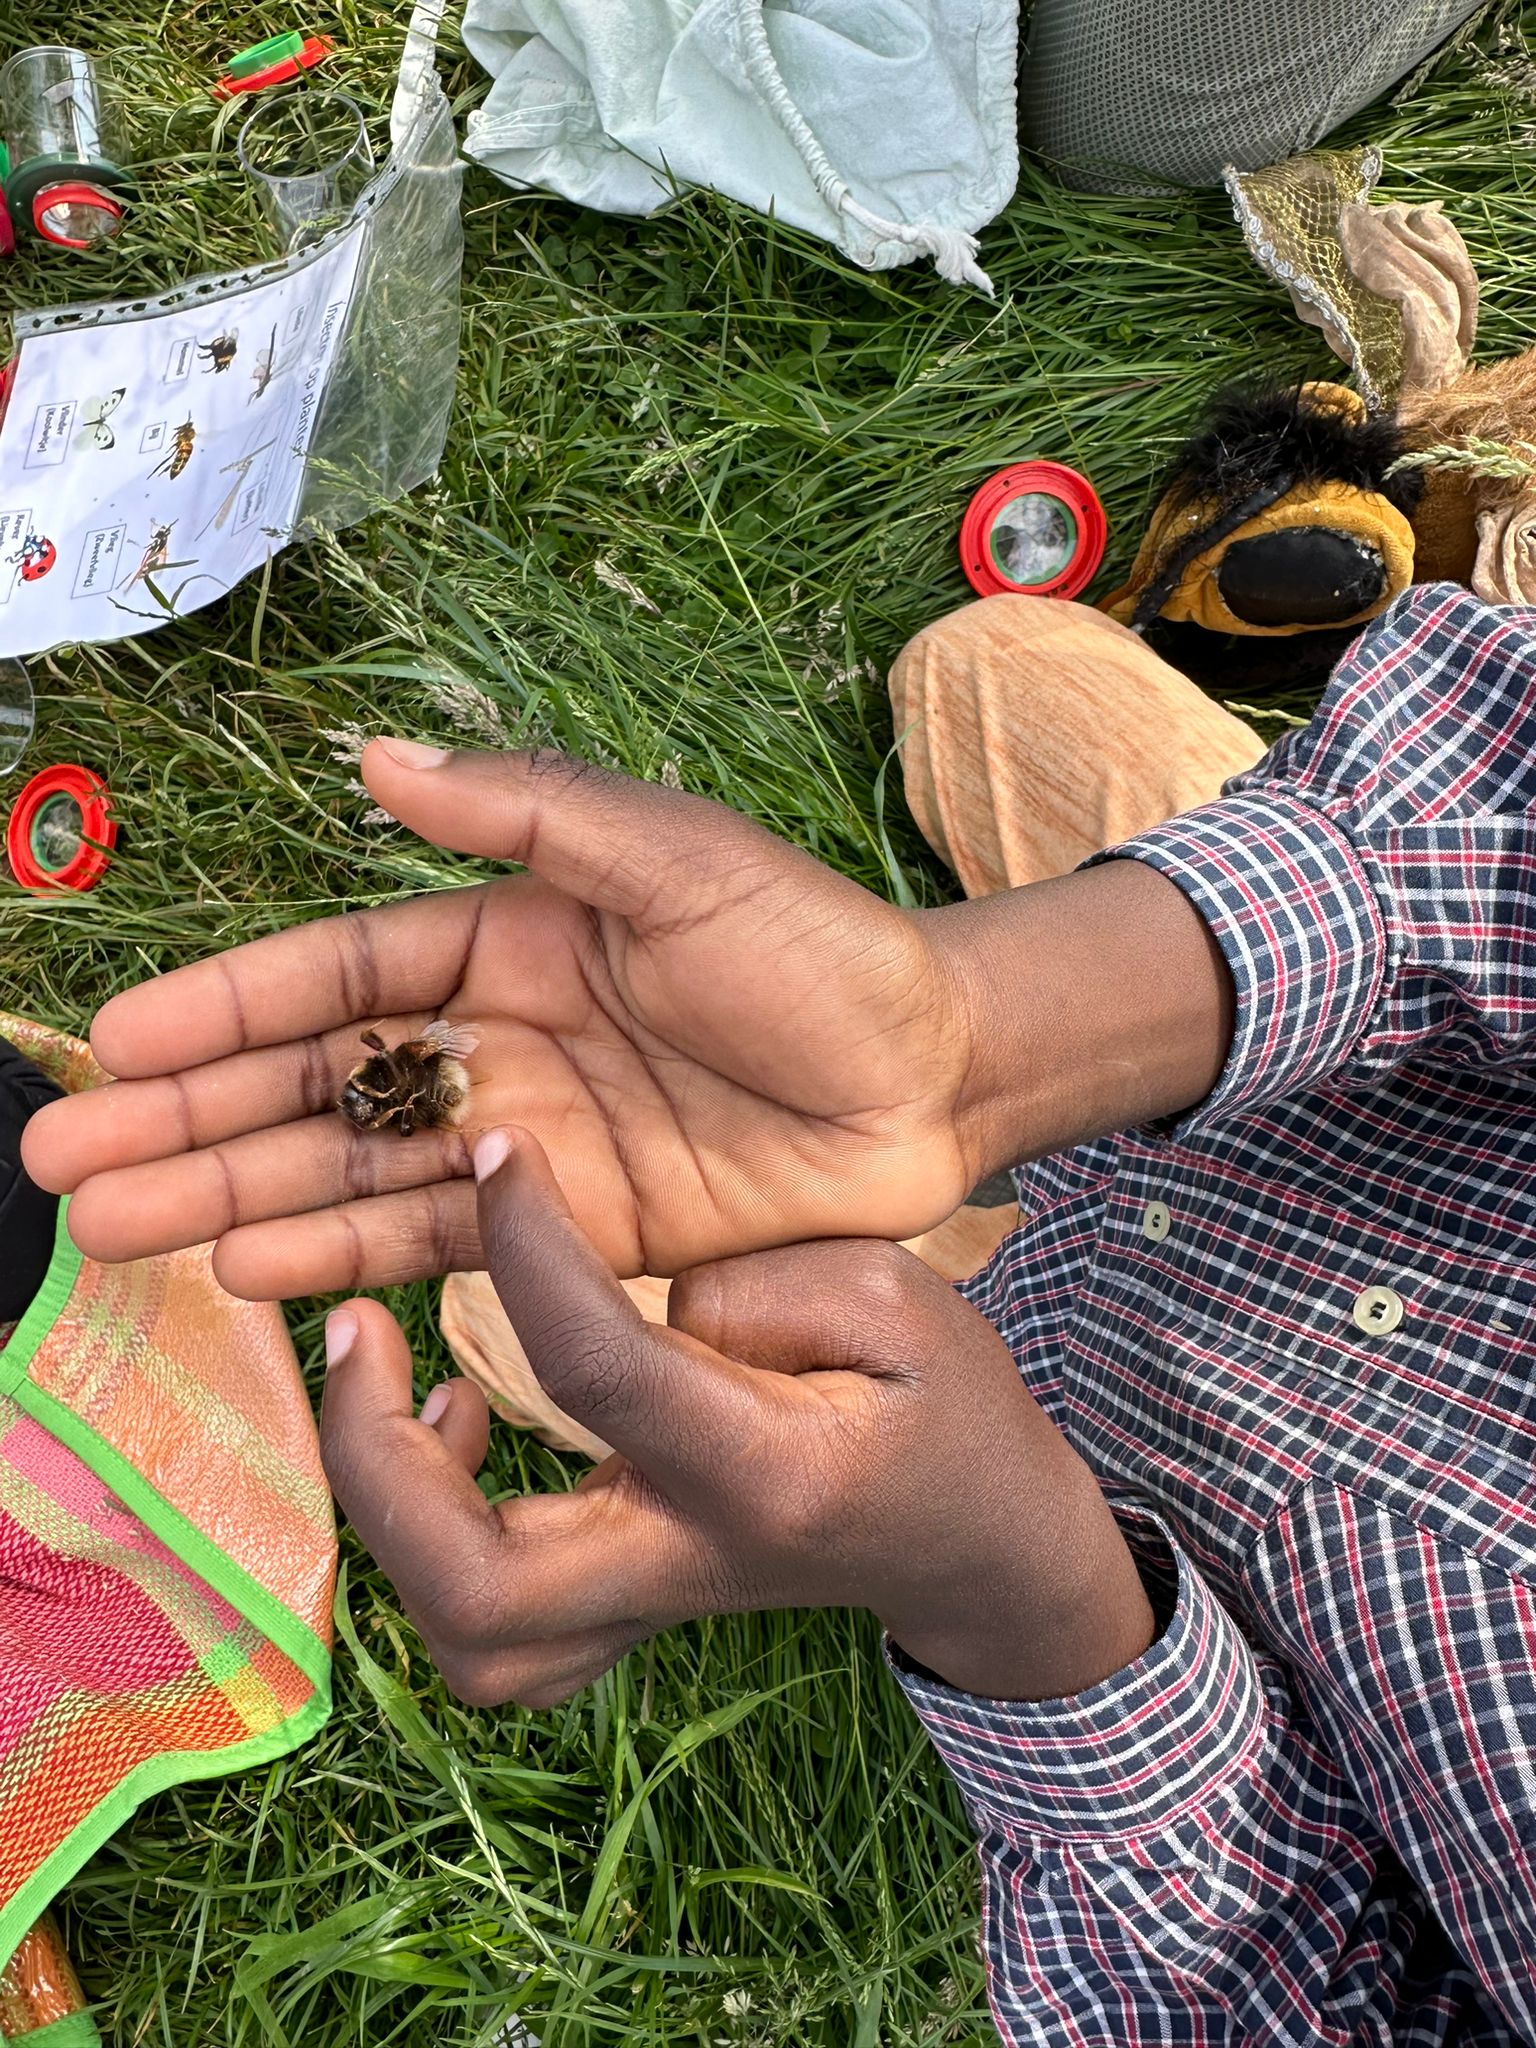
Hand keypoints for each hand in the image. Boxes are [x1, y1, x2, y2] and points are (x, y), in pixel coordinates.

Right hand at [24, 744, 1230, 1300]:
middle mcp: (495, 1044)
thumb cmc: (819, 951)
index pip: (336, 977)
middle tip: (66, 1165)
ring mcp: (525, 1147)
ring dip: (233, 1198)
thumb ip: (532, 817)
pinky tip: (251, 1272)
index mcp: (508, 939)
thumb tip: (376, 757)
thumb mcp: (677, 862)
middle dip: (188, 1121)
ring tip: (116, 1230)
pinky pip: (435, 1249)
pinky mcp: (571, 1234)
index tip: (116, 1041)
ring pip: (349, 1173)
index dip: (225, 1009)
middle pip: (312, 1086)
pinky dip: (343, 1259)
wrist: (937, 1079)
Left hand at [319, 1126, 1155, 1707]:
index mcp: (764, 1474)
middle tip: (357, 1331)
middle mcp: (687, 1562)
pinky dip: (434, 1543)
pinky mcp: (628, 1609)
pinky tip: (461, 1428)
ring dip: (396, 1515)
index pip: (599, 1371)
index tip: (499, 1154)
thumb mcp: (898, 1300)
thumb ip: (758, 1286)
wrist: (985, 1548)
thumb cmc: (952, 1410)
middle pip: (478, 1590)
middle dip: (379, 1461)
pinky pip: (495, 1631)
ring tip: (401, 1381)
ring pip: (472, 1643)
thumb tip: (628, 1292)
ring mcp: (649, 1607)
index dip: (528, 1250)